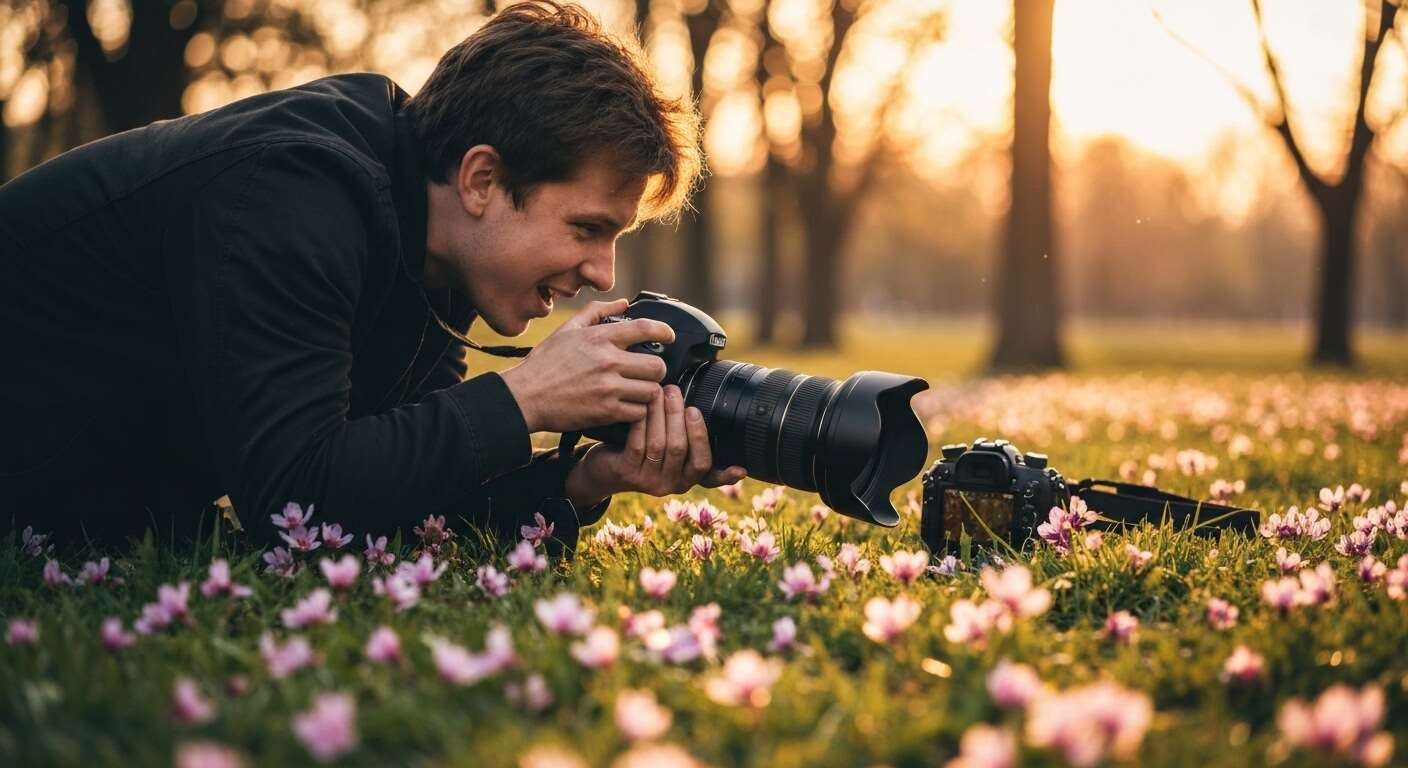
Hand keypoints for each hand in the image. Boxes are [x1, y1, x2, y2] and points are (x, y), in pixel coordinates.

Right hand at [499, 299, 675, 433]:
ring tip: (637, 391)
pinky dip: (637, 412)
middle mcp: (607, 361)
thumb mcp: (567, 330)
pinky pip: (638, 412)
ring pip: (651, 391)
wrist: (525, 397)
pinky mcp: (606, 412)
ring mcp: (608, 388)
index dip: (664, 331)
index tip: (669, 336)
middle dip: (656, 370)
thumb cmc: (544, 364)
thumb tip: (624, 302)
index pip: (644, 328)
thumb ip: (597, 312)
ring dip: (647, 392)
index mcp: (599, 338)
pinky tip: (627, 407)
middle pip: (657, 366)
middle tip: (648, 373)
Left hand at [565, 384, 746, 506]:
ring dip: (661, 413)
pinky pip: (638, 443)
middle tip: (675, 391)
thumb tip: (708, 413)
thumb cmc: (642, 451)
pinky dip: (643, 420)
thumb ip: (689, 440)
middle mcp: (669, 484)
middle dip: (678, 415)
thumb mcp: (668, 451)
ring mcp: (647, 480)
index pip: (705, 468)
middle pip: (680, 448)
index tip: (709, 427)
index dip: (711, 452)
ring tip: (660, 391)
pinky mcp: (627, 471)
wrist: (603, 469)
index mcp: (685, 479)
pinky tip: (643, 404)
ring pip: (659, 444)